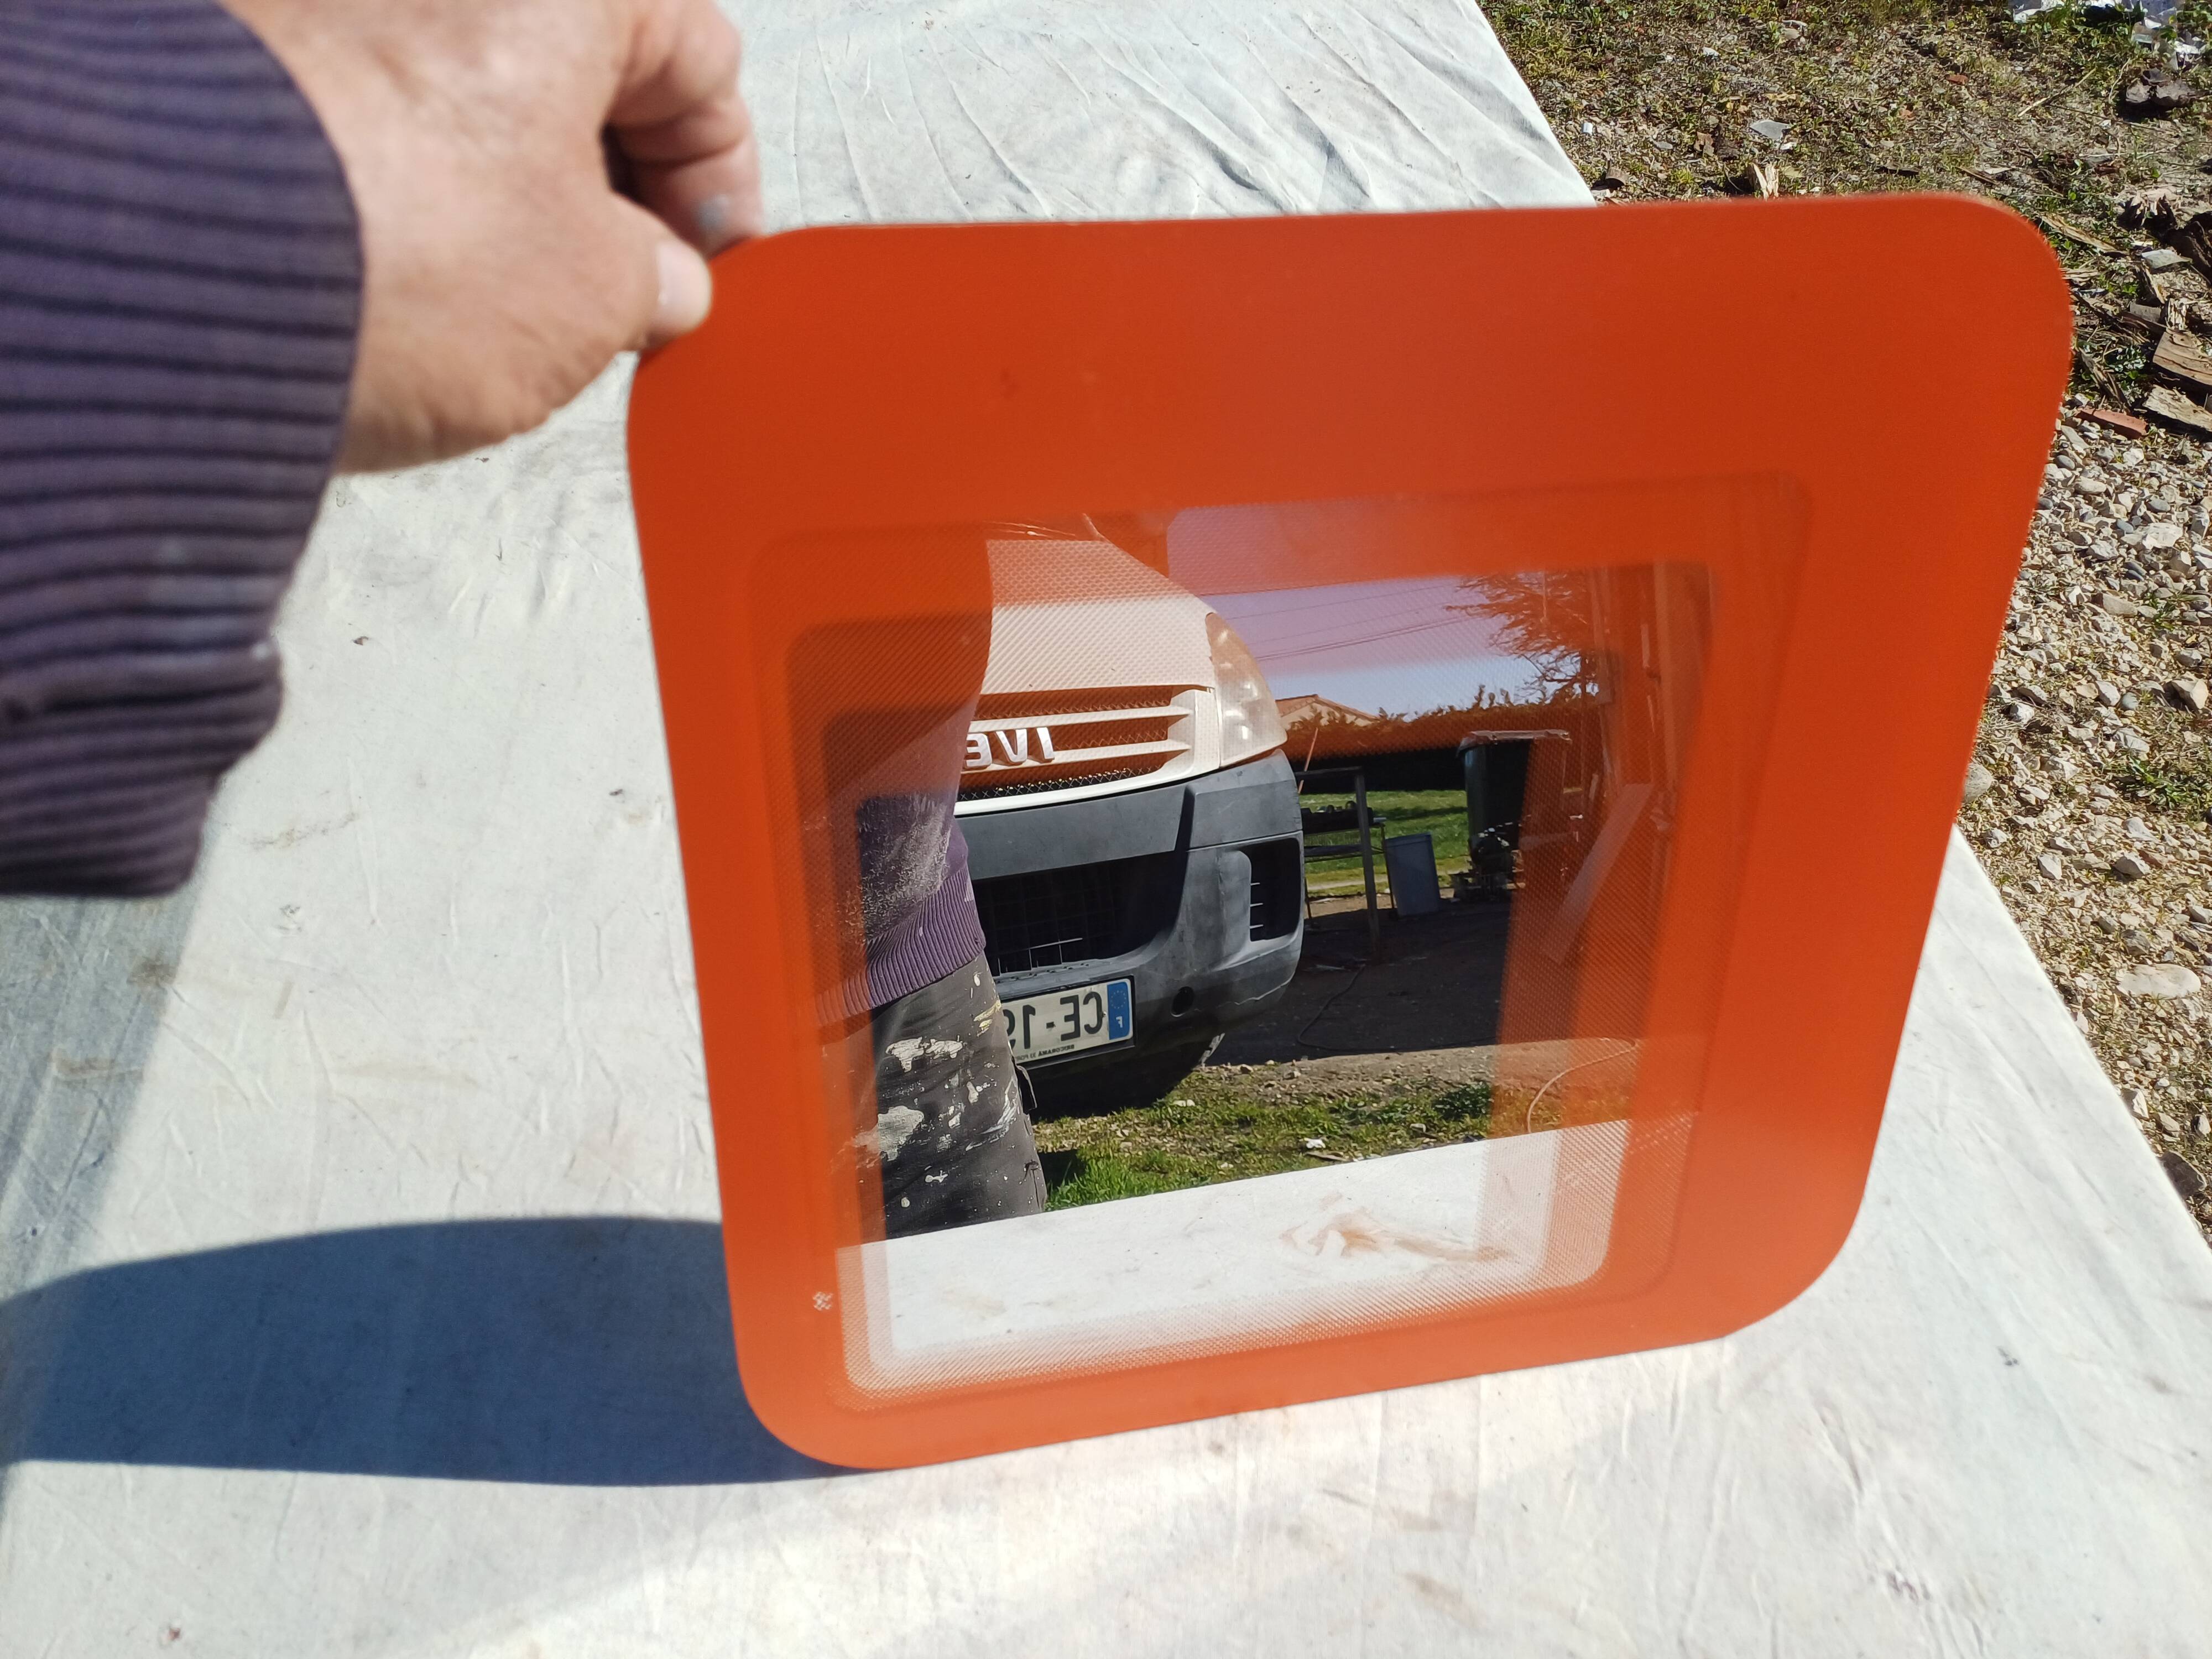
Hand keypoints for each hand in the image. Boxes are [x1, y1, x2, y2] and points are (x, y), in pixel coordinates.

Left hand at [224, 0, 762, 471]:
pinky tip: (416, 273)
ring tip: (509, 299)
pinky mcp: (253, 54)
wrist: (179, 276)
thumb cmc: (393, 252)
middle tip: (621, 289)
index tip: (709, 262)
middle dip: (613, 184)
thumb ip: (656, 276)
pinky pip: (379, 113)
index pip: (702, 57)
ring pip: (475, 91)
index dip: (722, 181)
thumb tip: (652, 281)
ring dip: (513, 188)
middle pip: (580, 63)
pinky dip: (417, 183)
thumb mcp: (600, 294)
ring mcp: (336, 7)